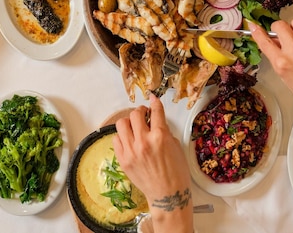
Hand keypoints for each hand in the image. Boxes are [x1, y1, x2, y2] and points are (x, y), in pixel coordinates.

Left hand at [113, 95, 193, 232]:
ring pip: (121, 124)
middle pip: (135, 114)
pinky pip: (116, 139)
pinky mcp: (123, 160)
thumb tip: (155, 121)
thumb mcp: (176, 147)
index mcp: (160, 137)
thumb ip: (165, 131)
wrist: (167, 195)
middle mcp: (143, 142)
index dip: (154, 102)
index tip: (153, 98)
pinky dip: (122, 136)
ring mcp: (131, 151)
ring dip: (129, 121)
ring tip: (134, 126)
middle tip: (144, 115)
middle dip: (141, 111)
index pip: (155, 111)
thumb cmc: (176, 172)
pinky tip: (129, 139)